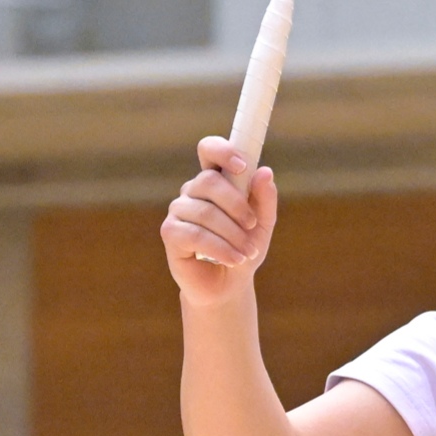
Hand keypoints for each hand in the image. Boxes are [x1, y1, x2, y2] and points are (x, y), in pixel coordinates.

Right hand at [162, 136, 276, 303]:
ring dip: (233, 234)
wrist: (228, 284)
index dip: (223, 151)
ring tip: (247, 252)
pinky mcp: (170, 232)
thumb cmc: (244, 247)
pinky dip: (220, 248)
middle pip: (209, 182)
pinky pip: (196, 234)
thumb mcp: (263, 224)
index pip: (209, 150)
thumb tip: (264, 173)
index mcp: (216, 180)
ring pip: (206, 212)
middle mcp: (193, 190)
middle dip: (237, 205)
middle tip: (252, 226)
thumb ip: (265, 199)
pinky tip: (234, 259)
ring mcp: (179, 210)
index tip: (242, 165)